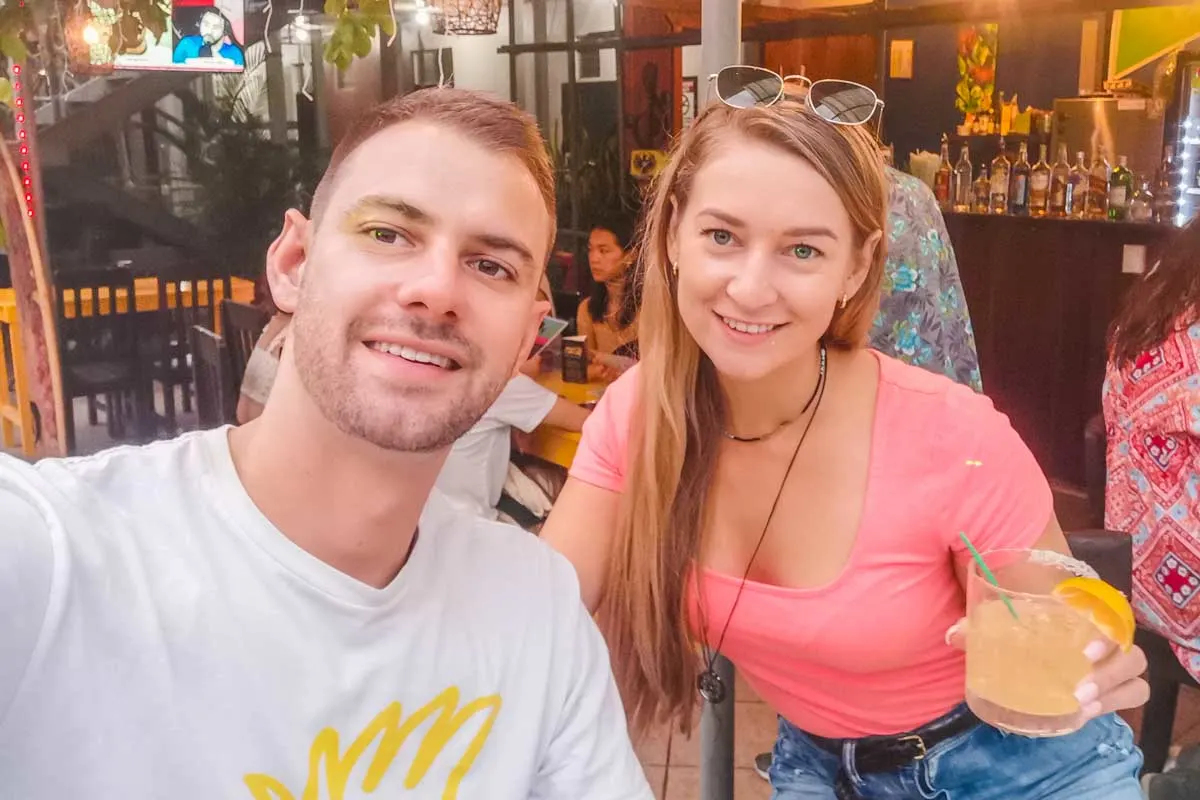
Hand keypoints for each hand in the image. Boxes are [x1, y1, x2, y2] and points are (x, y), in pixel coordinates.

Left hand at [944, 618, 1148, 720]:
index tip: (1083, 654)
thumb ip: (978, 628)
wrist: (1030, 649)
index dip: (1108, 633)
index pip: (1115, 616)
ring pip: (1136, 678)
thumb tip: (952, 635)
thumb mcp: (1000, 627)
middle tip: (1077, 690)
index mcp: (1084, 615)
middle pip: (1132, 654)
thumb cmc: (1020, 627)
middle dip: (1110, 674)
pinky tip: (1084, 715)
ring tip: (1082, 706)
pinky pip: (1130, 697)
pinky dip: (1113, 705)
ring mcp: (1113, 667)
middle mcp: (1107, 640)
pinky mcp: (1111, 689)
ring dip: (1113, 692)